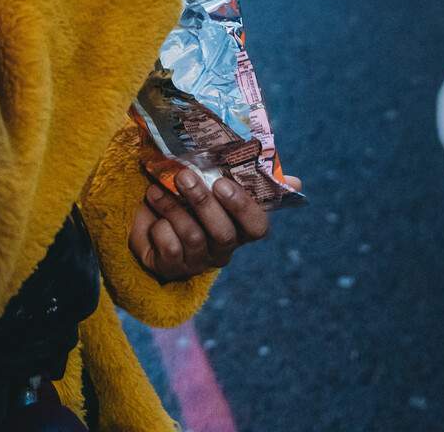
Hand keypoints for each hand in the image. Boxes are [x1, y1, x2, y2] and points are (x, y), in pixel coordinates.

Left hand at [129, 169, 269, 282]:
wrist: (146, 220)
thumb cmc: (189, 198)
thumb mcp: (214, 184)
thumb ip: (249, 178)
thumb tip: (296, 183)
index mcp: (239, 228)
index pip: (257, 228)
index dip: (243, 207)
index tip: (222, 183)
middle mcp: (223, 249)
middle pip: (223, 233)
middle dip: (203, 202)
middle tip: (184, 176)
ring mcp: (198, 261)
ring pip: (193, 237)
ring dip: (173, 208)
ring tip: (156, 188)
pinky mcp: (171, 267)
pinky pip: (170, 249)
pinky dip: (158, 226)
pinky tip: (151, 212)